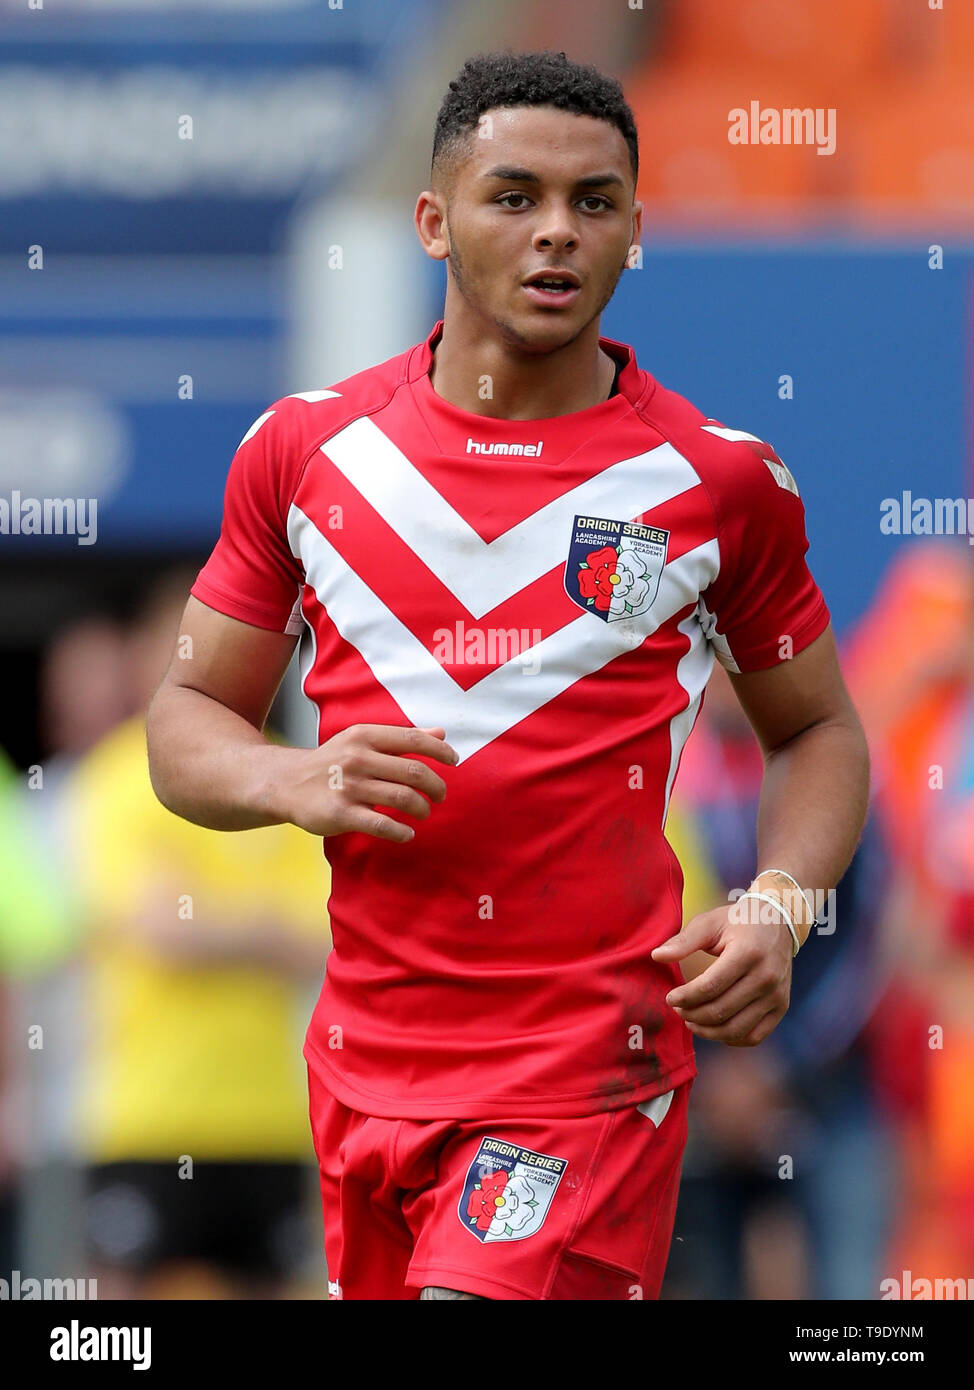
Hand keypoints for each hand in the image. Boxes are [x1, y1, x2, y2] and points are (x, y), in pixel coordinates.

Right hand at [278, 724, 457, 842]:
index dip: (439, 750)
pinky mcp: (341, 814)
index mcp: (364, 736)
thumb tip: (441, 732)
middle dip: (436, 786)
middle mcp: (358, 758)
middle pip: (414, 772)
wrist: (286, 783)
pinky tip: (407, 833)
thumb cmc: (332, 761)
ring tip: (423, 812)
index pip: (412, 739)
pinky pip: (383, 825)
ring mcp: (349, 787)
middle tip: (440, 796)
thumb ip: (400, 738)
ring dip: (422, 809)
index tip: (454, 761)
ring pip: (403, 798)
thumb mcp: (361, 741)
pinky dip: (402, 831)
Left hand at [651, 897, 793, 1045]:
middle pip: (721, 1010)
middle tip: (677, 1008)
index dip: (685, 997)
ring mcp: (776, 995)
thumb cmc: (737, 922)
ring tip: (691, 1021)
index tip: (670, 997)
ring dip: (707, 1031)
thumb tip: (655, 956)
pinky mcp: (781, 1007)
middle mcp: (766, 977)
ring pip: (736, 1029)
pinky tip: (715, 1028)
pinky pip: (755, 1036)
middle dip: (692, 1014)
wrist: (778, 922)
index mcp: (747, 953)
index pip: (710, 986)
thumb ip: (683, 941)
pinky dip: (731, 1039)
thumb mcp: (709, 923)